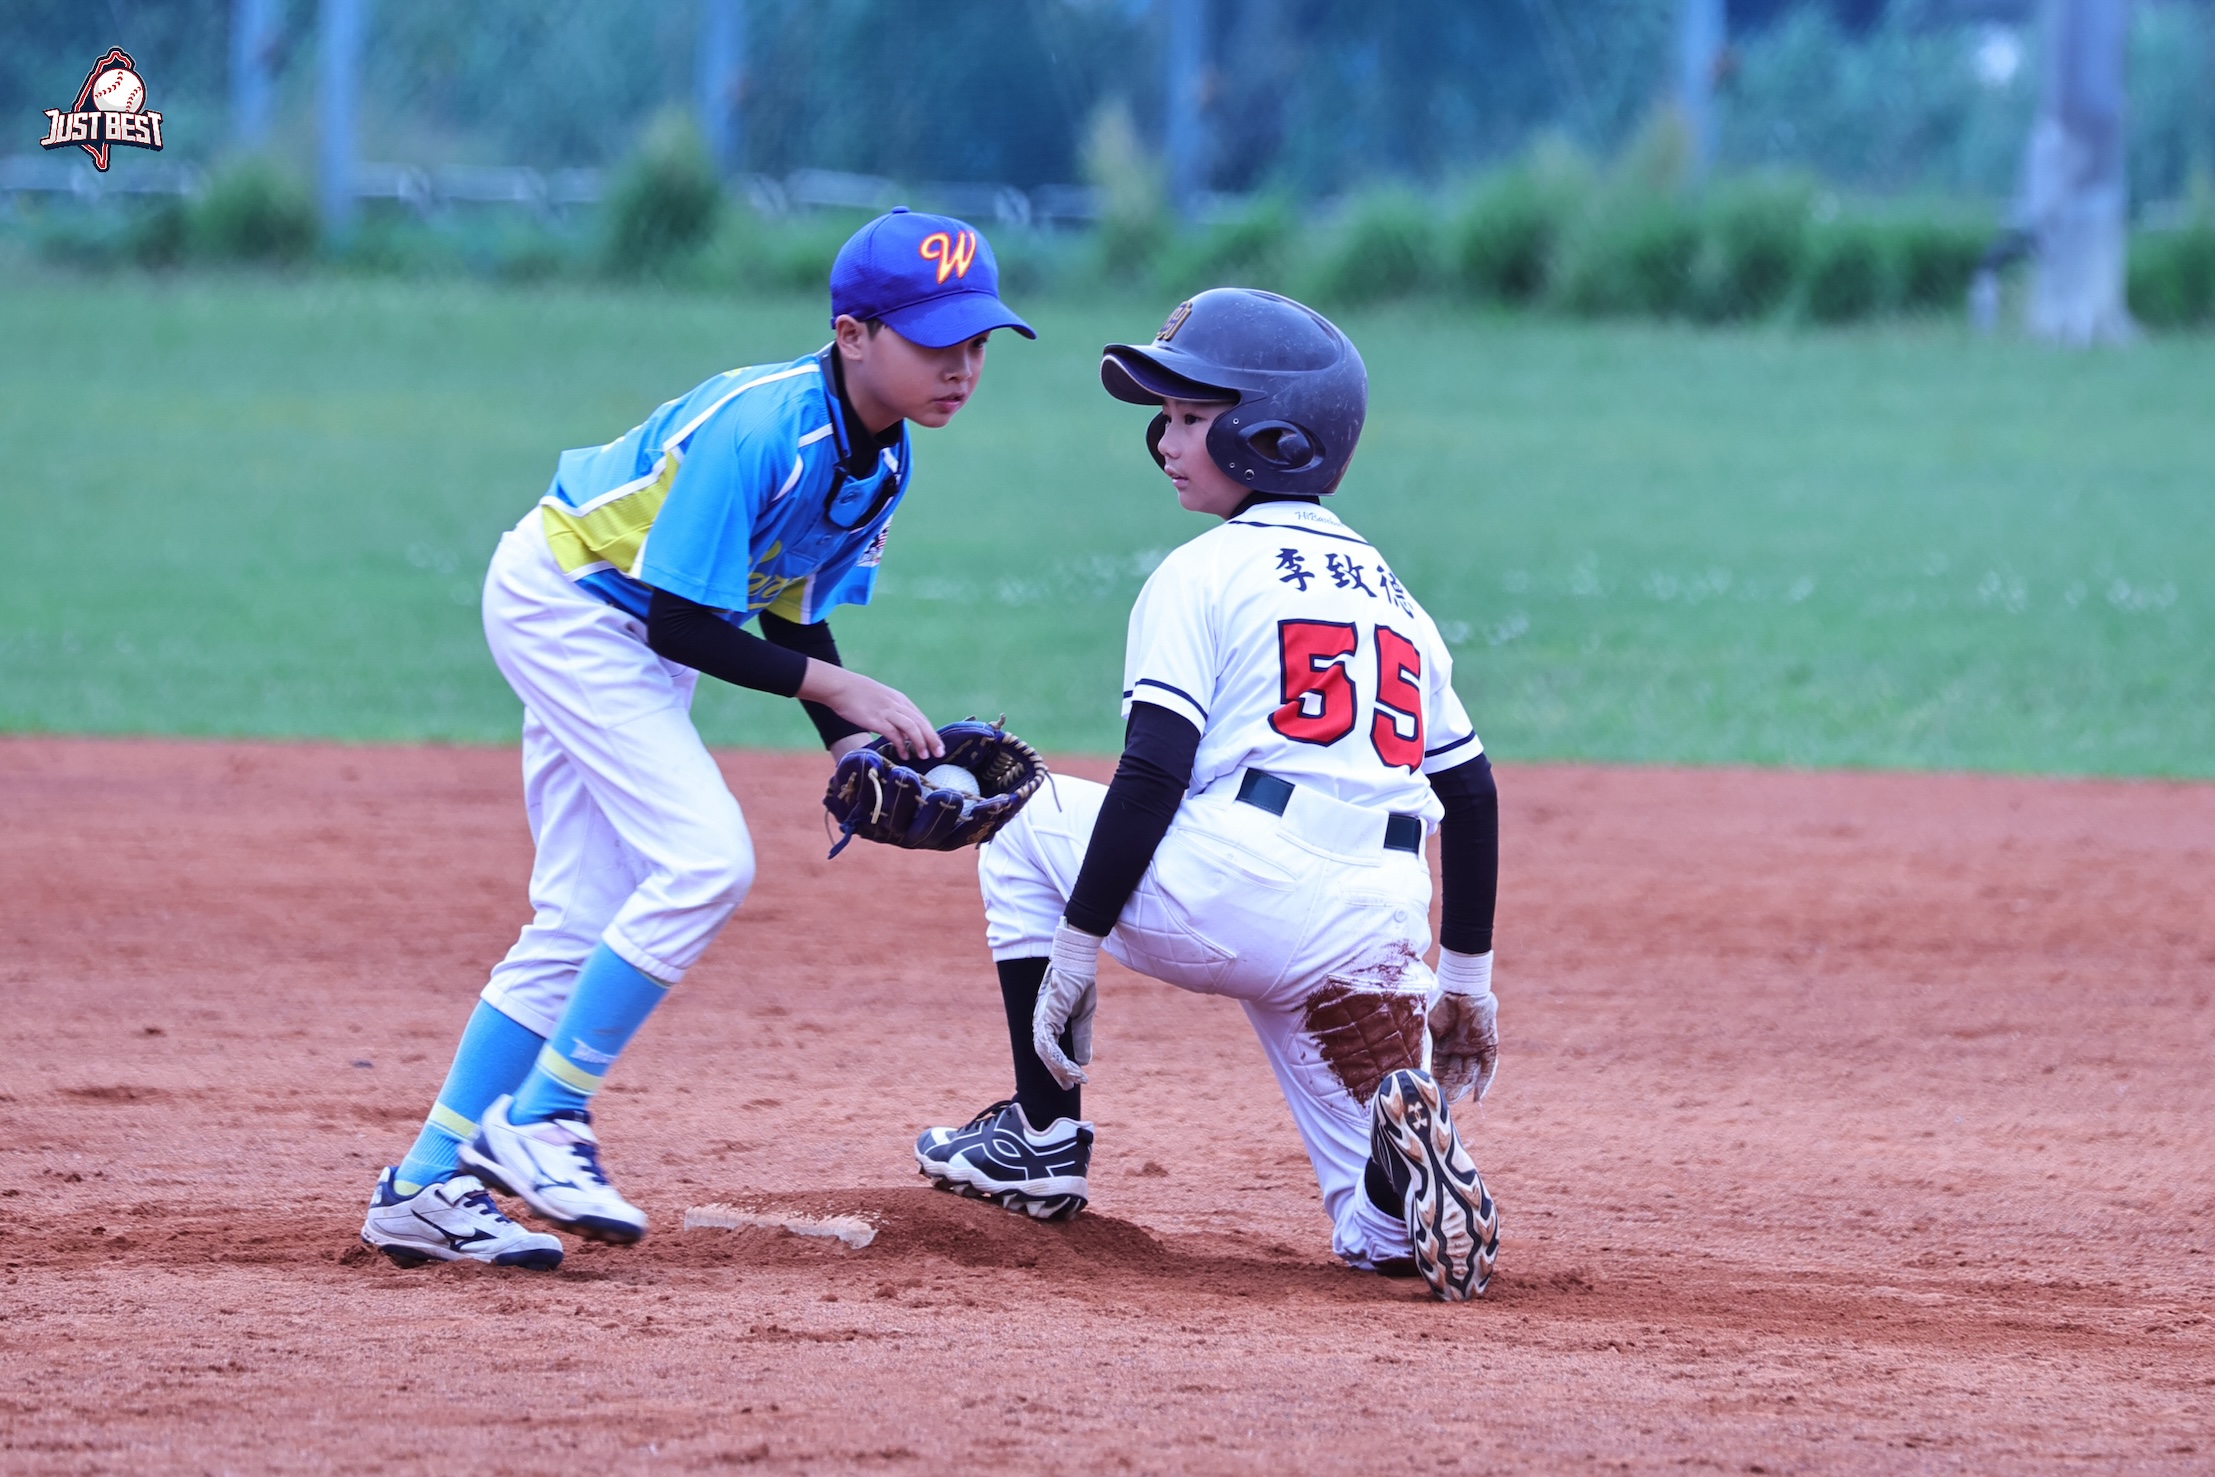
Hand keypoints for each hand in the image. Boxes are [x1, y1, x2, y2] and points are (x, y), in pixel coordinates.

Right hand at [800, 661, 942, 761]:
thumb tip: (900, 732)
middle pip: (921, 723)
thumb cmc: (859, 695)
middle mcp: (898, 705)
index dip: (931, 732)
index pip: (921, 718)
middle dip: (932, 739)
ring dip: (921, 742)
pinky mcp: (877, 719)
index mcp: (900, 700)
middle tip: (939, 753)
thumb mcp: (882, 701)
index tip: (938, 745)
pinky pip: (894, 734)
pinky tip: (904, 754)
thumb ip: (893, 713)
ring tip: (924, 755)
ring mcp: (888, 712)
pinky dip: (902, 745)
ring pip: (912, 727)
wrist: (841, 687)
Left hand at [1033, 920, 1102, 1089]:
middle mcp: (1042, 1021)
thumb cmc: (1079, 982)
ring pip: (1046, 1052)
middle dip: (1057, 1072)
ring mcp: (1042, 1018)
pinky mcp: (1046, 1015)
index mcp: (1049, 1021)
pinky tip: (1071, 1066)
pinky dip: (1059, 1057)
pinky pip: (1048, 1043)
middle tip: (1069, 1086)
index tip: (1072, 1080)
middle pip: (1045, 1054)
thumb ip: (1082, 1037)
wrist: (1077, 961)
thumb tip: (1084, 1061)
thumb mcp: (1085, 1015)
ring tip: (1074, 1078)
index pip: (1051, 1050)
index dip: (1060, 1066)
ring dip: (1060, 1068)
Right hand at [1429, 949, 1497, 1102]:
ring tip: (1453, 1101)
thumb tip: (1414, 1069)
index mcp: (1444, 1044)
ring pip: (1470, 1073)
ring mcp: (1475, 1047)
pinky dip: (1484, 1081)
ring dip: (1462, 1088)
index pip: (1440, 1069)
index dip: (1436, 1083)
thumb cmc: (1441, 1005)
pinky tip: (1477, 1096)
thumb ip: (1424, 1048)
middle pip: (1456, 1074)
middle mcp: (1460, 1049)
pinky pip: (1488, 1066)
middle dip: (1449, 1089)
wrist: (1461, 988)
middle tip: (1441, 1104)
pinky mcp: (1489, 1044)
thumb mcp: (1428, 1030)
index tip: (1429, 1096)